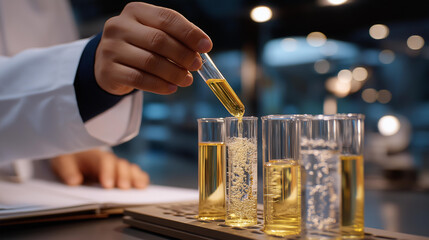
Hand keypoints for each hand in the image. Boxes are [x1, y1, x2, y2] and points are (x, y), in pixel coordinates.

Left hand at [51, 149, 148, 188]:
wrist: (75, 153)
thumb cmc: (70, 157)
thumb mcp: (62, 161)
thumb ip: (67, 171)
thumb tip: (74, 182)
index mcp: (94, 156)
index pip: (104, 161)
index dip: (107, 172)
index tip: (107, 185)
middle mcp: (109, 160)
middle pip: (120, 165)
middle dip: (123, 176)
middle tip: (124, 187)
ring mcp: (116, 166)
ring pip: (129, 168)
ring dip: (134, 177)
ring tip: (139, 186)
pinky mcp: (121, 173)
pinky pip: (134, 173)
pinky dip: (140, 178)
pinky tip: (143, 186)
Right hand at [95, 2, 212, 94]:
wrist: (108, 63)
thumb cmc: (139, 47)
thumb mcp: (154, 34)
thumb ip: (176, 38)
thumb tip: (202, 48)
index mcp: (135, 11)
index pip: (166, 18)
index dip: (189, 33)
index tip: (206, 46)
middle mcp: (119, 26)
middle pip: (159, 40)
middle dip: (183, 55)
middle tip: (196, 66)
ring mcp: (111, 49)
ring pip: (150, 62)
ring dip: (174, 73)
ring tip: (187, 80)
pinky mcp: (108, 71)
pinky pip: (139, 80)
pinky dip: (160, 85)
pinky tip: (172, 88)